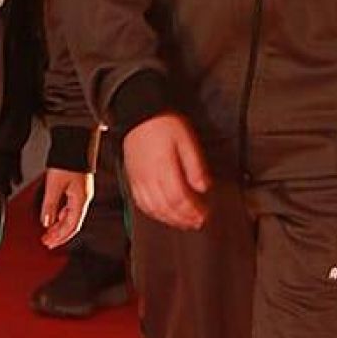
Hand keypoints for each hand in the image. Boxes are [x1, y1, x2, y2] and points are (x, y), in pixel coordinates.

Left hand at [39, 168, 93, 248]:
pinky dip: (62, 214)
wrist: (76, 143)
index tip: (49, 243)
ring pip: (71, 215)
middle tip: (47, 241)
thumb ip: (50, 205)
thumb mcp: (54, 185)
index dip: (60, 237)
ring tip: (49, 231)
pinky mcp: (78, 186)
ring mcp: (82, 192)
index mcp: (81, 200)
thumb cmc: (69, 161)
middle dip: (60, 234)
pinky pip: (71, 206)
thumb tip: (46, 221)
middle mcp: (84, 198)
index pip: (72, 226)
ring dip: (60, 225)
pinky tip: (56, 214)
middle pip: (72, 223)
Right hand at [122, 114, 210, 229]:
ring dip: (169, 220)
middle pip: (167, 208)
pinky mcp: (132, 180)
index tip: (204, 214)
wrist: (138, 114)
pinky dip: (153, 213)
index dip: (193, 210)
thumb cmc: (163, 124)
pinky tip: (162, 215)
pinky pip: (141, 203)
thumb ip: (195, 166)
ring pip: (153, 209)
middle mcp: (149, 178)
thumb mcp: (187, 140)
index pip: (179, 199)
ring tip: (183, 223)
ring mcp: (138, 181)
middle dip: (183, 219)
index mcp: (164, 169)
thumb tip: (204, 187)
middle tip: (197, 223)